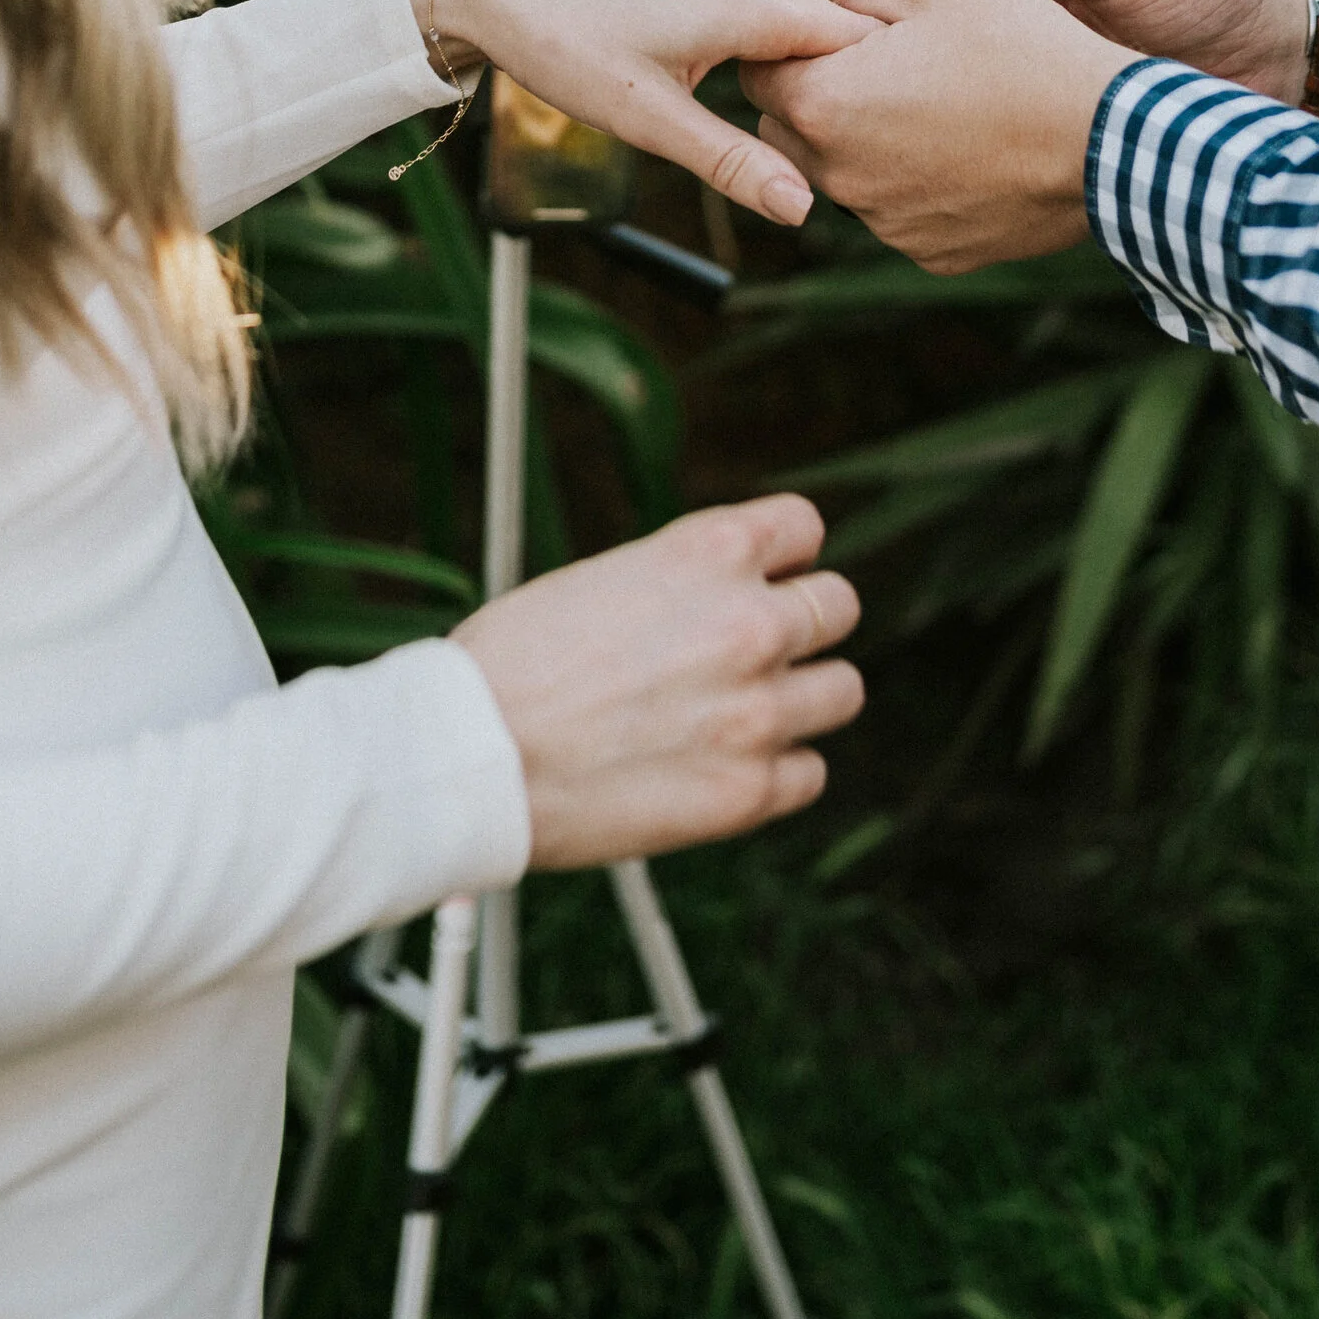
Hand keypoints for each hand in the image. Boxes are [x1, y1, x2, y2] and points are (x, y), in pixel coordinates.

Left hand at [413, 0, 863, 227]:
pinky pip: (772, 3)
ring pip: (805, 14)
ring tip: (849, 115)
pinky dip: (793, 36)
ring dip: (827, 59)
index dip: (884, 84)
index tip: (904, 132)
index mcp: (752, 8)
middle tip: (885, 140)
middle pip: (839, 27)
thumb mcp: (651, 120)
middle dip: (863, 76)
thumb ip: (732, 162)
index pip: (858, 38)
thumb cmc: (566, 46)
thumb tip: (802, 208)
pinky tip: (797, 63)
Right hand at [452, 495, 861, 866]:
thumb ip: (684, 584)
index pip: (805, 527)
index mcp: (710, 552)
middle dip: (803, 625)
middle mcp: (750, 623)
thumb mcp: (608, 578)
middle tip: (756, 653)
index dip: (783, 556)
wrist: (474, 755)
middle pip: (840, 606)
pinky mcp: (749, 791)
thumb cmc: (513, 663)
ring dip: (802, 698)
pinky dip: (778, 772)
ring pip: (844, 690)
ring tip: (744, 713)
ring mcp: (758, 710)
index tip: (764, 580)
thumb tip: (725, 599)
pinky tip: (724, 768)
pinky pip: (811, 773)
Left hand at [739, 0, 1135, 272]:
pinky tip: (961, 151)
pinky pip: (897, 213)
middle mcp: (841, 176)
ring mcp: (886, 222)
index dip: (788, 43)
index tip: (828, 27)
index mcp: (827, 104)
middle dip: (816, 96)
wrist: (1107, 140)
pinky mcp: (930, 252)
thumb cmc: (1022, 52)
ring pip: (843, 175)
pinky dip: (912, 184)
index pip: (760, 73)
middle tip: (875, 63)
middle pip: (790, 130)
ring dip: (864, 142)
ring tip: (928, 105)